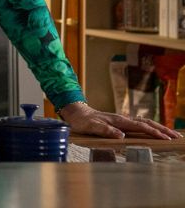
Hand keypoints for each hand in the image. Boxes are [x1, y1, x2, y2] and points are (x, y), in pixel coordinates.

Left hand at [58, 102, 181, 139]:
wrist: (77, 113)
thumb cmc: (83, 121)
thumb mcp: (91, 127)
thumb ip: (105, 131)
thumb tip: (121, 136)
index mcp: (119, 121)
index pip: (141, 127)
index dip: (154, 133)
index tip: (165, 138)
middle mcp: (123, 119)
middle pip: (147, 123)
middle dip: (162, 129)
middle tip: (176, 136)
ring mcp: (123, 120)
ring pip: (145, 122)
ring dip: (159, 128)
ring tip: (172, 134)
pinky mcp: (121, 122)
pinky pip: (140, 124)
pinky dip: (151, 127)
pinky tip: (155, 130)